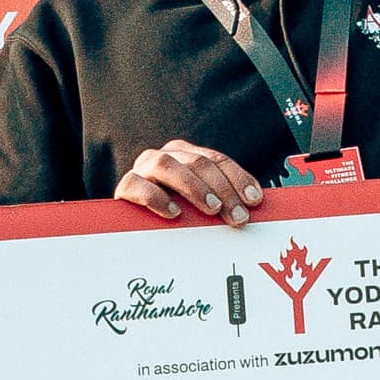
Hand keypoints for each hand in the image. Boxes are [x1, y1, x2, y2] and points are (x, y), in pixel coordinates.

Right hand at [117, 139, 265, 223]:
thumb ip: (221, 202)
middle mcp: (166, 156)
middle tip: (238, 216)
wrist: (132, 224)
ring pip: (166, 164)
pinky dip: (157, 197)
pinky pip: (137, 185)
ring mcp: (143, 169)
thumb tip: (250, 210)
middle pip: (197, 163)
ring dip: (193, 186)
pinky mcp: (125, 186)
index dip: (238, 178)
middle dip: (223, 189)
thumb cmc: (173, 215)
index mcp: (187, 155)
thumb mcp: (200, 207)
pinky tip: (174, 213)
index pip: (217, 160)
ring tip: (212, 208)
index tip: (254, 200)